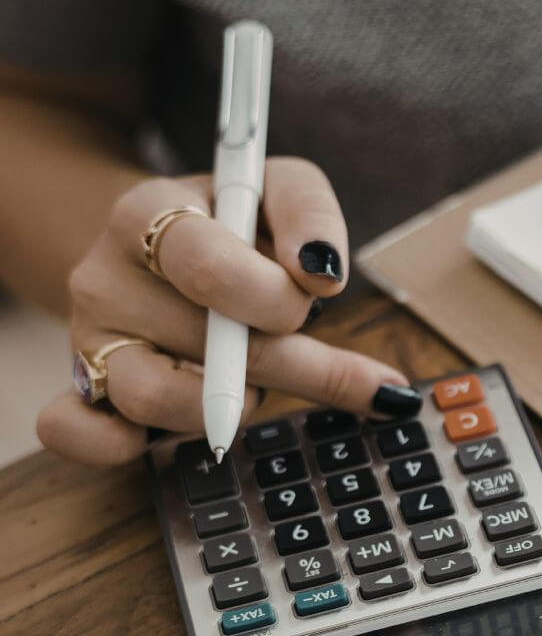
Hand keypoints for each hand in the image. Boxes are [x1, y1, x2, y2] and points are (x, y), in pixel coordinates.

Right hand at [37, 158, 418, 465]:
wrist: (157, 245)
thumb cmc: (233, 222)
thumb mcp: (277, 190)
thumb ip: (310, 214)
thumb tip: (323, 275)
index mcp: (146, 214)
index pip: (204, 264)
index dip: (273, 295)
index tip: (321, 294)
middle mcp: (104, 278)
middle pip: (206, 343)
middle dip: (299, 364)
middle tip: (365, 381)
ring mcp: (89, 340)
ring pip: (153, 398)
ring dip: (234, 405)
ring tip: (263, 383)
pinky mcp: (82, 393)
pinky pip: (81, 434)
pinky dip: (127, 445)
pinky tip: (198, 429)